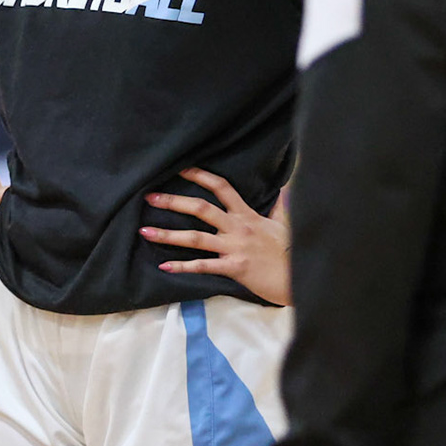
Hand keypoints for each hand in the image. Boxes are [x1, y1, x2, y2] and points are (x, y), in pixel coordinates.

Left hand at [141, 168, 290, 304]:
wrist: (300, 277)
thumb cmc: (291, 252)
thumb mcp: (283, 225)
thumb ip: (278, 207)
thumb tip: (282, 190)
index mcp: (247, 214)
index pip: (221, 188)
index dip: (200, 175)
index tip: (181, 168)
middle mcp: (237, 227)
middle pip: (200, 208)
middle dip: (173, 201)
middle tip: (149, 198)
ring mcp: (234, 247)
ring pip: (195, 237)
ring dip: (168, 234)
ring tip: (145, 232)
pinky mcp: (234, 267)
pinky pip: (203, 266)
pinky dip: (183, 266)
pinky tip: (164, 266)